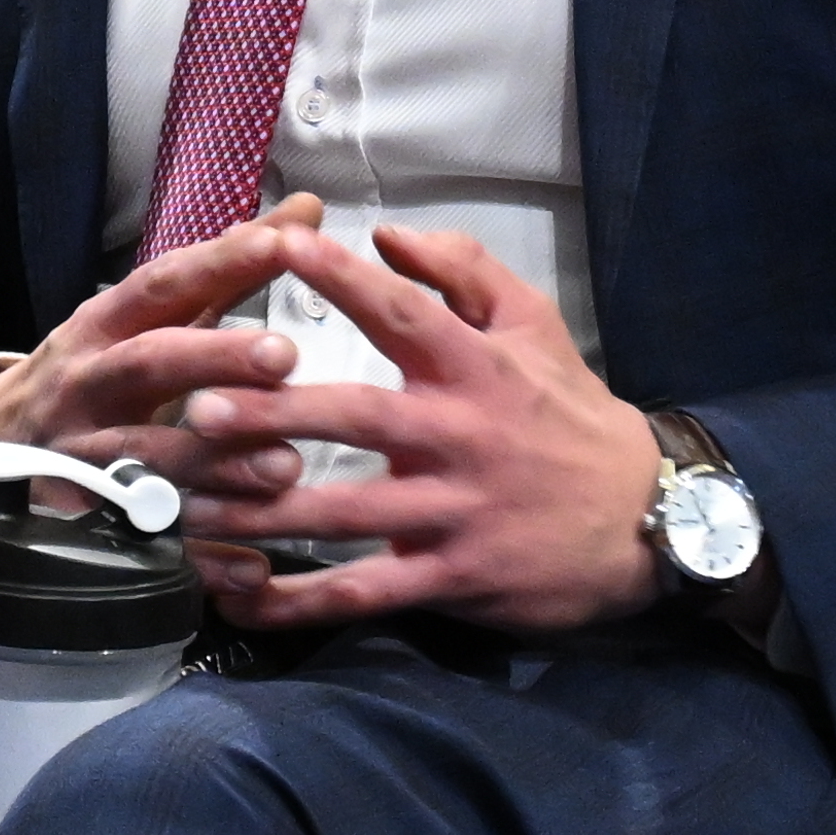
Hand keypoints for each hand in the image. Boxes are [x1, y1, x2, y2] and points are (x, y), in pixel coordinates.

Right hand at [0, 210, 341, 528]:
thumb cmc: (99, 372)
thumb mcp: (145, 316)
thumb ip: (229, 270)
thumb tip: (310, 211)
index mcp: (102, 327)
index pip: (160, 285)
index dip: (218, 263)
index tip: (283, 245)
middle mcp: (85, 386)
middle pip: (147, 364)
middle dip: (213, 358)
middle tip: (286, 356)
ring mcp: (77, 457)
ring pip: (145, 458)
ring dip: (215, 464)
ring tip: (285, 466)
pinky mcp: (81, 523)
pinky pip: (144, 544)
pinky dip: (198, 558)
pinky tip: (254, 566)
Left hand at [168, 219, 669, 636]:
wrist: (646, 520)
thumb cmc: (572, 415)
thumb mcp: (536, 327)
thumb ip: (464, 273)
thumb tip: (388, 232)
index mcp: (474, 369)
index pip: (400, 312)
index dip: (338, 277)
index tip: (273, 244)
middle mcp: (459, 437)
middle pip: (354, 420)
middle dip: (274, 414)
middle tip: (201, 410)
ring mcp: (453, 512)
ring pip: (345, 515)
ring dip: (263, 515)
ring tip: (190, 509)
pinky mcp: (452, 577)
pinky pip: (364, 594)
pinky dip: (299, 602)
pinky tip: (241, 597)